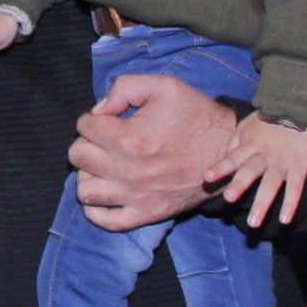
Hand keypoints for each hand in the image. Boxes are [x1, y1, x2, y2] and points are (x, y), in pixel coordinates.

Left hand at [68, 72, 241, 230]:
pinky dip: (96, 209)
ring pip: (85, 190)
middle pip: (78, 156)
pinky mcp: (146, 214)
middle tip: (105, 140)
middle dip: (87, 142)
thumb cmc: (197, 116)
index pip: (85, 126)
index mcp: (130, 139)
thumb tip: (98, 110)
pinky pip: (105, 220)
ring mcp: (135, 196)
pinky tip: (105, 191)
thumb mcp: (164, 86)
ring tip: (104, 164)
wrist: (228, 151)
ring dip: (88, 174)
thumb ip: (124, 88)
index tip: (111, 119)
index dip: (94, 117)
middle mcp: (128, 171)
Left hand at [211, 113, 306, 228]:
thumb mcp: (246, 127)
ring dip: (263, 203)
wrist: (299, 108)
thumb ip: (234, 144)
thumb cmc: (267, 121)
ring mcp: (282, 163)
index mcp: (249, 146)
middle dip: (240, 184)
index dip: (221, 167)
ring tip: (253, 223)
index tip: (207, 176)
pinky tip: (284, 220)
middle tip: (228, 198)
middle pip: (250, 171)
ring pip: (272, 185)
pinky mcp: (300, 168)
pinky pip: (296, 188)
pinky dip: (291, 204)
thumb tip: (223, 159)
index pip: (232, 157)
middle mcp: (264, 156)